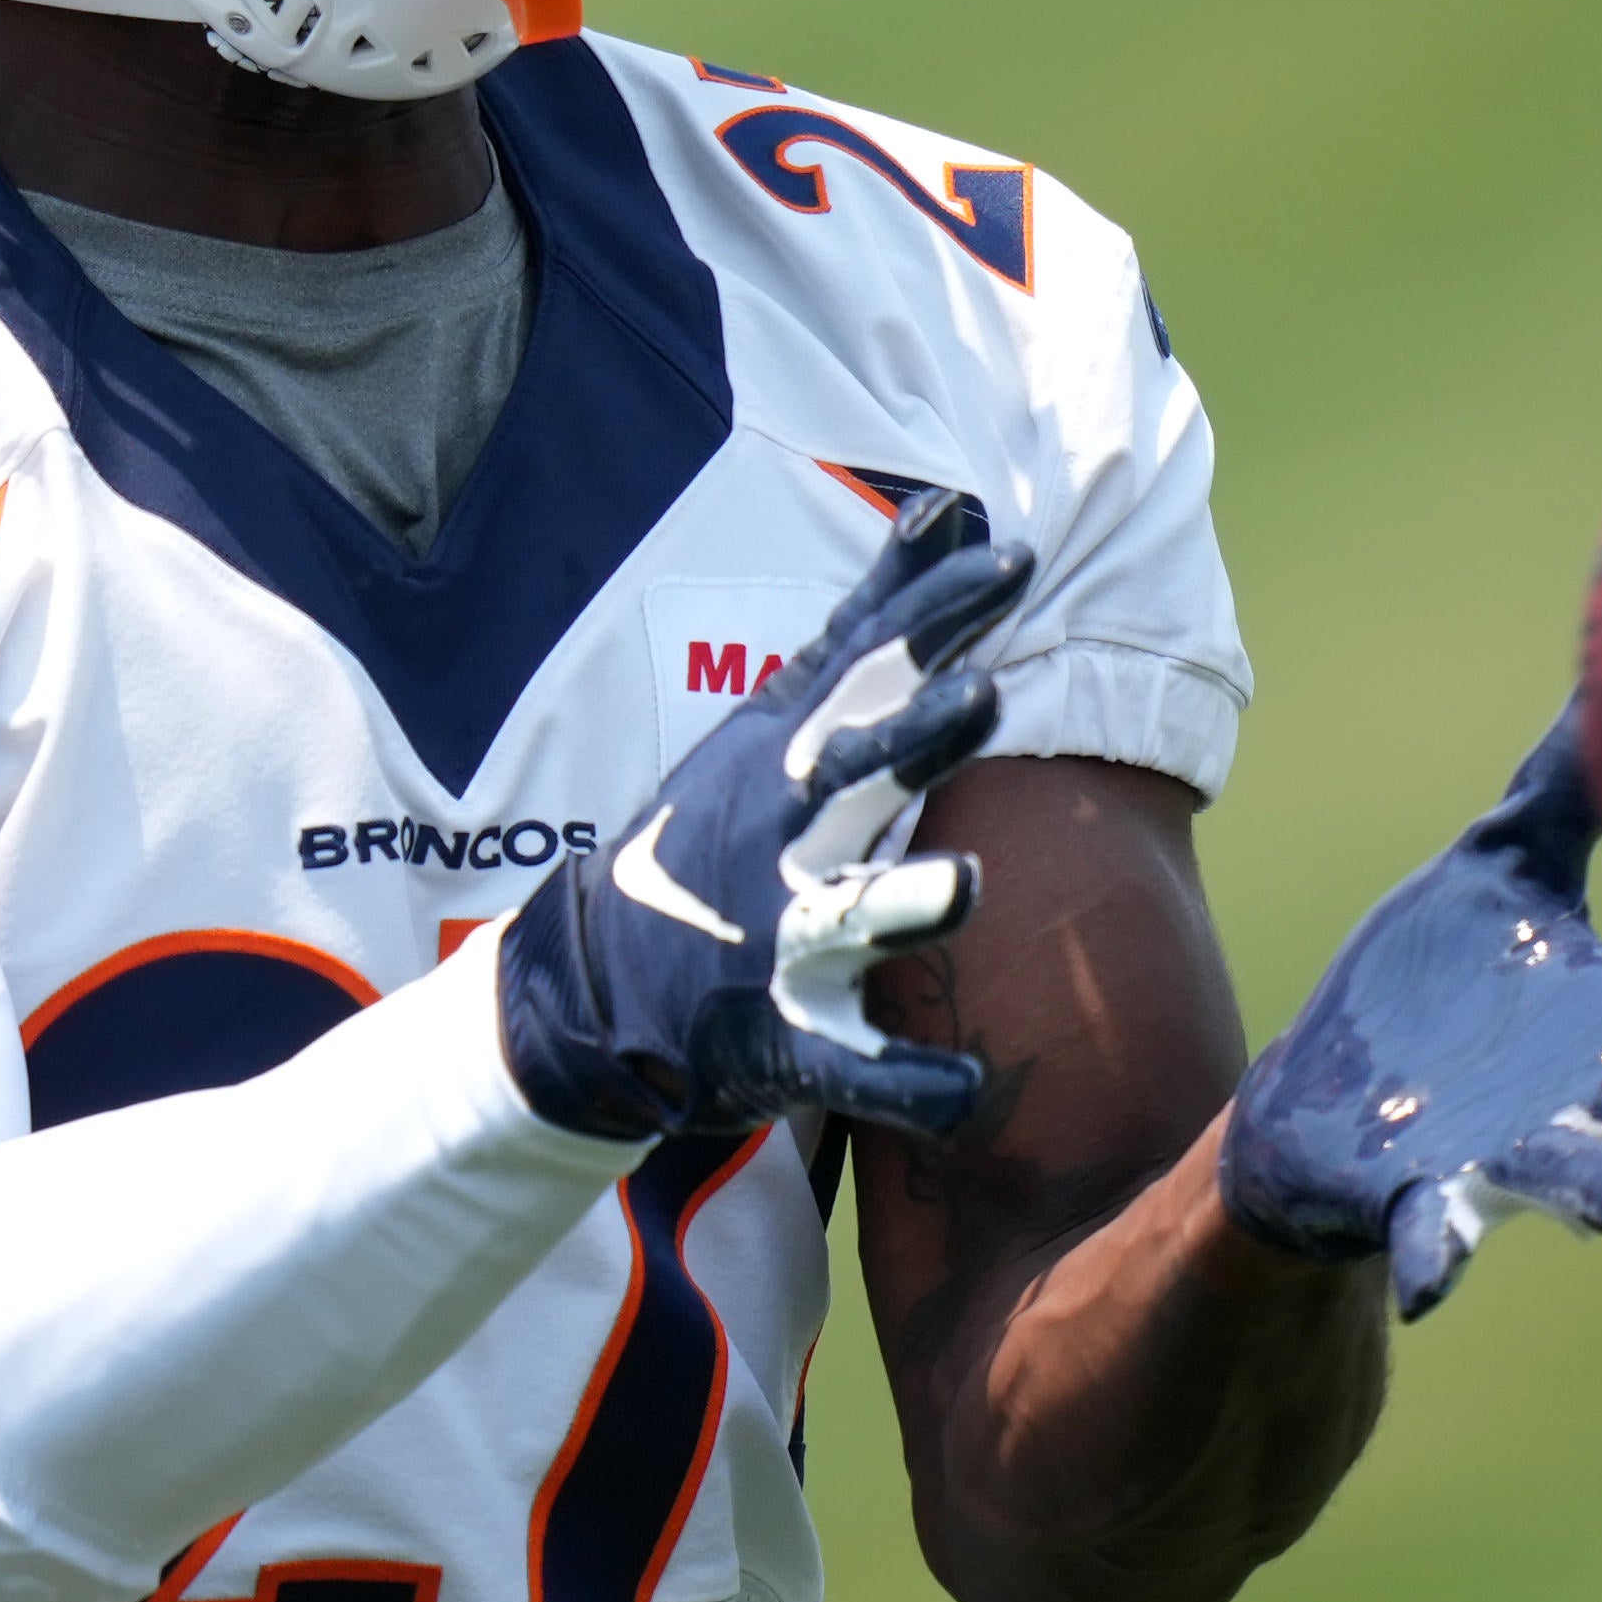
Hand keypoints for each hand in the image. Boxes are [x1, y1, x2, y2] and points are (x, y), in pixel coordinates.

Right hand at [494, 493, 1034, 1145]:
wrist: (594, 984)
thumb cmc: (719, 835)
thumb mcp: (781, 716)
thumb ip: (874, 620)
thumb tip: (951, 507)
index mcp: (787, 757)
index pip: (865, 671)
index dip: (931, 619)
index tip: (1008, 562)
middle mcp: (780, 838)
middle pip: (850, 777)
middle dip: (912, 739)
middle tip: (983, 695)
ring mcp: (775, 939)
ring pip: (844, 918)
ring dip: (901, 904)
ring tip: (968, 888)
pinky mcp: (778, 1038)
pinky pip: (847, 1067)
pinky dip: (902, 1084)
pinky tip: (963, 1094)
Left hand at [1226, 717, 1601, 1313]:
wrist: (1320, 1095)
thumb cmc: (1426, 987)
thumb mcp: (1495, 865)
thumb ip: (1561, 786)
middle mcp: (1577, 1095)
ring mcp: (1501, 1150)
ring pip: (1575, 1175)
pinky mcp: (1417, 1191)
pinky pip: (1437, 1231)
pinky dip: (1439, 1258)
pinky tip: (1435, 1287)